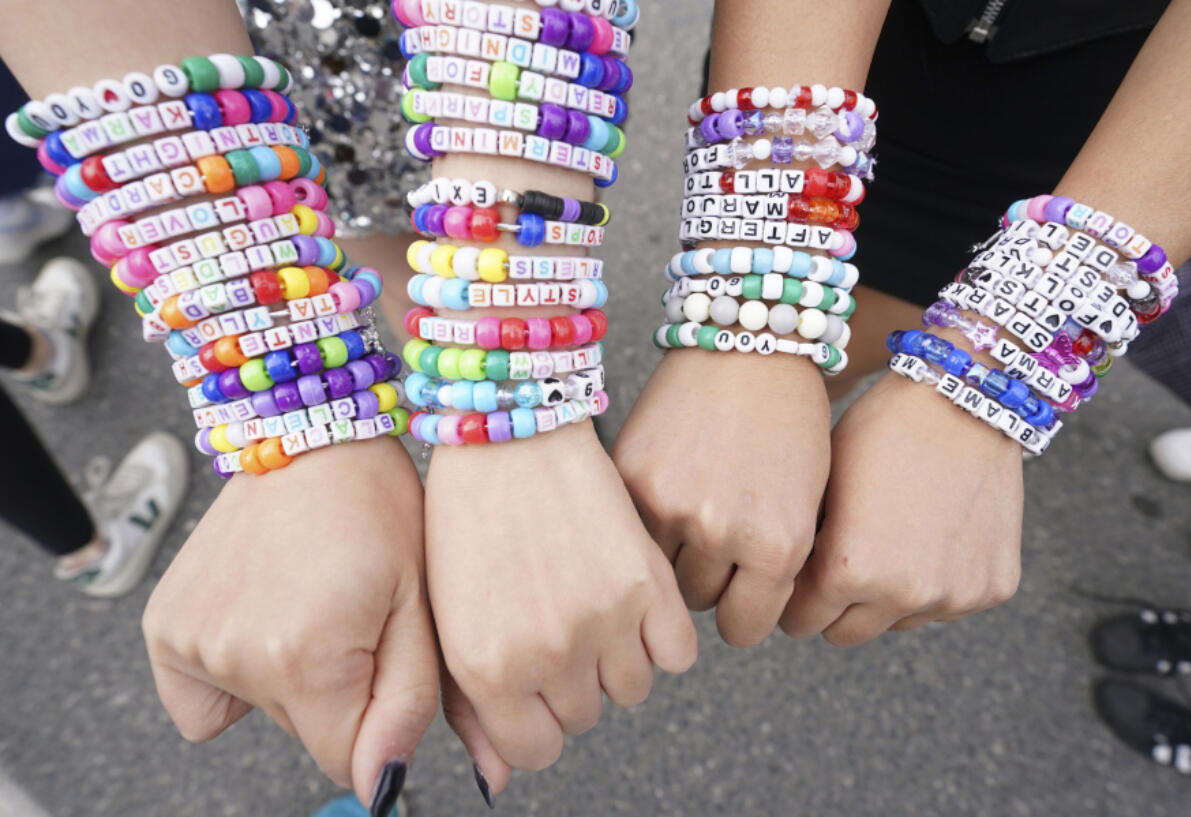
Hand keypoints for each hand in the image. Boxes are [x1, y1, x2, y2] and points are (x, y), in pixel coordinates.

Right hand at [142, 438, 437, 810]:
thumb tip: (379, 788)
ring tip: (310, 600)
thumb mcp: (419, 607)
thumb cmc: (380, 511)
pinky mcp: (162, 627)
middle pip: (305, 733)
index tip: (384, 657)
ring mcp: (190, 641)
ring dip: (291, 677)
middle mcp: (235, 656)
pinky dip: (233, 674)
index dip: (378, 721)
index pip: (348, 761)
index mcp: (306, 659)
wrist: (311, 437)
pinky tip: (262, 616)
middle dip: (338, 692)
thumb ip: (405, 706)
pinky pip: (201, 699)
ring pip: (262, 711)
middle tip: (351, 612)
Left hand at [427, 422, 696, 796]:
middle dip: (573, 680)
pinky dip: (663, 634)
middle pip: (586, 717)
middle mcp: (547, 653)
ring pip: (634, 688)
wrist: (510, 432)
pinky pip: (678, 653)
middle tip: (557, 619)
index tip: (536, 684)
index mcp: (488, 668)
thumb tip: (499, 781)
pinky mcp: (648, 583)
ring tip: (591, 600)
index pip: (535, 751)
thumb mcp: (449, 618)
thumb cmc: (467, 518)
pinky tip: (631, 596)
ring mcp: (603, 620)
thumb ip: (471, 708)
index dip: (537, 718)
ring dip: (618, 656)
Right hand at [613, 349, 830, 646]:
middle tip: (714, 540)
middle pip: (697, 601)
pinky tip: (664, 487)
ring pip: (656, 572)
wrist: (748, 341)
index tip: (738, 599)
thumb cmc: (789, 423)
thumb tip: (736, 619)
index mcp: (778, 545)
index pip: (743, 628)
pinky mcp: (630, 477)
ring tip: (689, 511)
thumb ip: (773, 568)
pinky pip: (629, 531)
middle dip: (707, 580)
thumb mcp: (805, 506)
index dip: (742, 616)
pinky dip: (642, 519)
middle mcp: (722, 531)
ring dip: (670, 554)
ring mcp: (669, 504)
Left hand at [780, 371, 1022, 644]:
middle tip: (839, 565)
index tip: (797, 581)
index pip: (801, 621)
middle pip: (846, 633)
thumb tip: (782, 586)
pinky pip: (948, 605)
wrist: (964, 399)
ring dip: (887, 596)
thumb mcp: (821, 485)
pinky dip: (937, 581)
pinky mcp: (992, 587)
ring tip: (890, 539)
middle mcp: (902, 594)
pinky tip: (933, 532)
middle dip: (835, 606)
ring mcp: (952, 594)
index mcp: (847, 571)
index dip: (794, 598)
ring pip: (897, 622)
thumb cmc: (879, 430)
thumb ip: (804, 547)